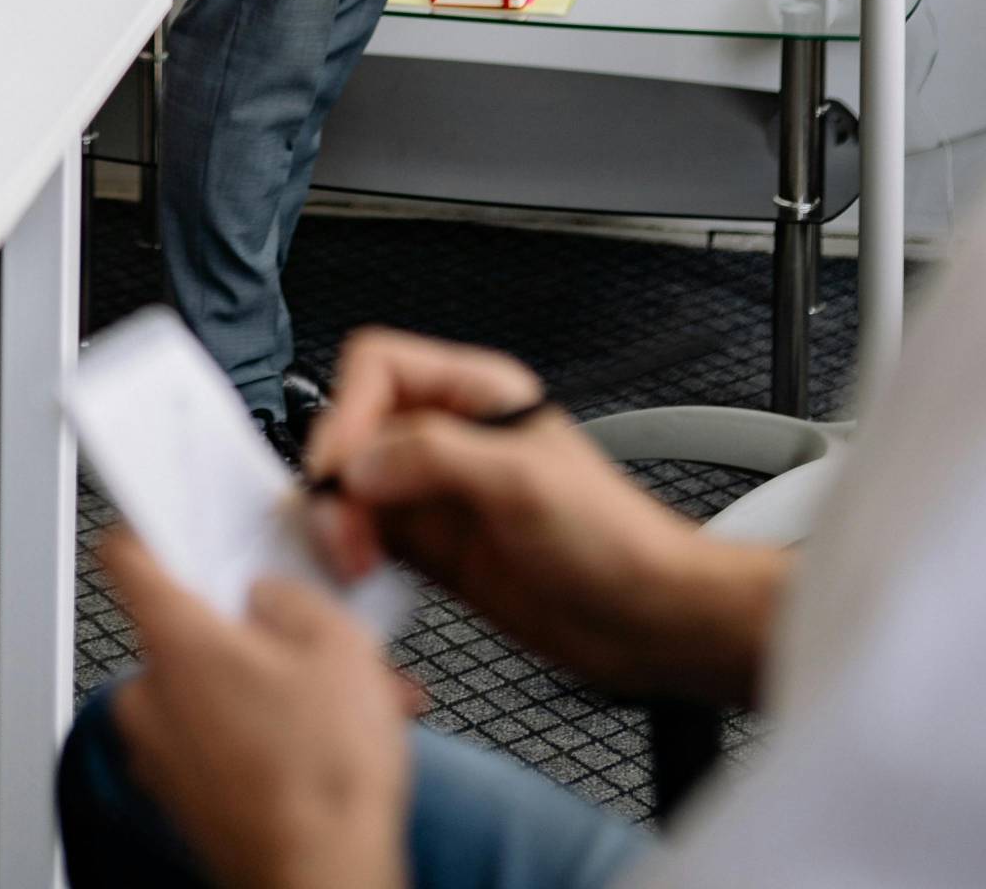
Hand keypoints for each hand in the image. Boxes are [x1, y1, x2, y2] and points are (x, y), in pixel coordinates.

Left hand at [102, 530, 408, 888]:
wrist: (325, 885)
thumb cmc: (324, 781)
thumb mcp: (337, 644)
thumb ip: (290, 596)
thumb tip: (267, 596)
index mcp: (174, 642)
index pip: (125, 554)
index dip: (151, 527)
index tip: (172, 521)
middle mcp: (151, 699)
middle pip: (185, 629)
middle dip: (248, 630)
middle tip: (305, 636)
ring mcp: (163, 757)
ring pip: (212, 691)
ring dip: (270, 688)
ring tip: (341, 705)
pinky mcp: (186, 803)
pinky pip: (218, 742)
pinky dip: (265, 735)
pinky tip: (326, 747)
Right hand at [303, 328, 786, 706]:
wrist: (648, 619)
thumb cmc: (616, 540)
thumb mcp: (524, 482)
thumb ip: (435, 458)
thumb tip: (359, 463)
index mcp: (474, 394)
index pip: (379, 367)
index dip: (349, 410)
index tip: (342, 468)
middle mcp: (448, 436)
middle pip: (355, 429)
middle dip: (337, 478)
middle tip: (343, 531)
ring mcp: (437, 493)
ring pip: (352, 488)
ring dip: (337, 522)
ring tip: (353, 562)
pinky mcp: (434, 548)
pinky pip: (368, 538)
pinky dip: (350, 555)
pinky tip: (362, 579)